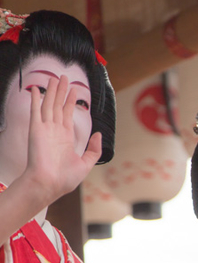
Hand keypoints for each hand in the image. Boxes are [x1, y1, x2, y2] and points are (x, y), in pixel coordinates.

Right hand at [25, 75, 100, 204]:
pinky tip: (35, 89)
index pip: (68, 115)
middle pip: (58, 106)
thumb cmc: (64, 179)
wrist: (48, 184)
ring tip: (55, 78)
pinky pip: (35, 111)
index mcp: (65, 138)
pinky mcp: (36, 130)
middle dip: (62, 91)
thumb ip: (94, 150)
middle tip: (64, 77)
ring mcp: (45, 129)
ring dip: (51, 91)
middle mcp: (55, 131)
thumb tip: (99, 135)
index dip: (71, 102)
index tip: (73, 91)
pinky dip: (34, 99)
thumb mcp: (85, 164)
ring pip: (49, 104)